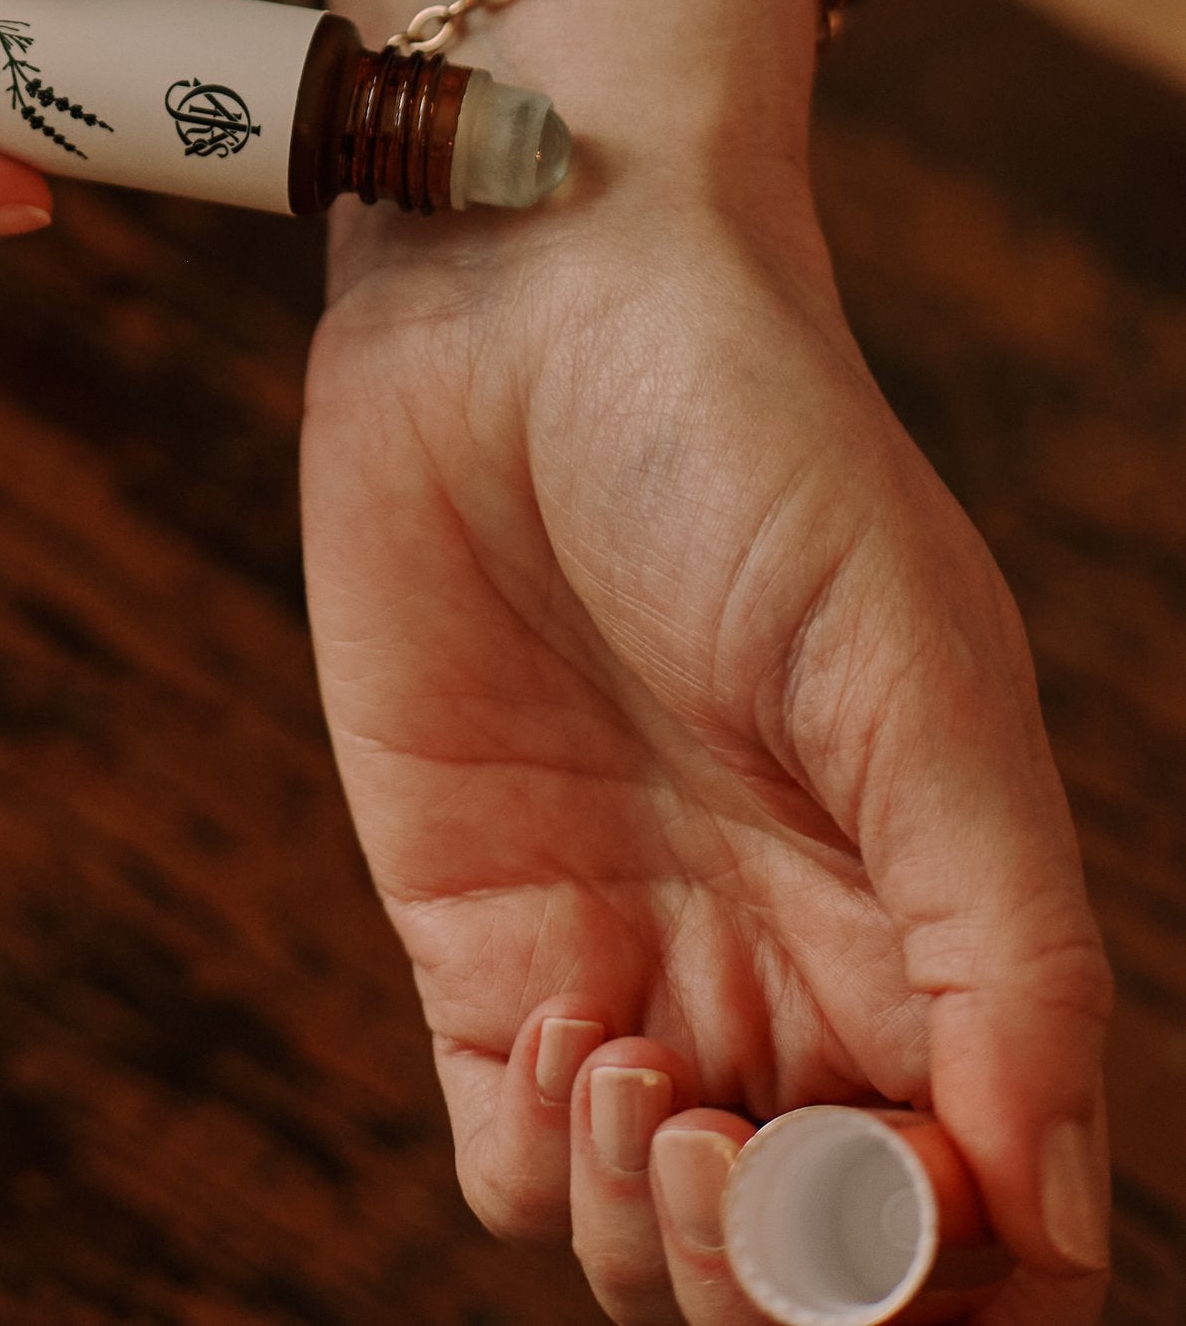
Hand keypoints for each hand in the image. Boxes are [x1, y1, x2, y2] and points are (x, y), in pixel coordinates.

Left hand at [311, 0, 1110, 1322]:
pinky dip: (538, 1164)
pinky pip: (505, 1153)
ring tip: (631, 1070)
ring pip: (654, 1245)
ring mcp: (628, 956)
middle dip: (779, 1284)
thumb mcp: (919, 672)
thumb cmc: (752, 443)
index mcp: (930, 930)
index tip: (892, 1183)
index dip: (945, 1269)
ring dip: (657, 1240)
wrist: (528, 295)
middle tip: (721, 1151)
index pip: (983, 1222)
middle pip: (811, 1270)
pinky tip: (561, 1031)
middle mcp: (787, 971)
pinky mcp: (474, 926)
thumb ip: (1004, 936)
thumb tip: (1047, 1205)